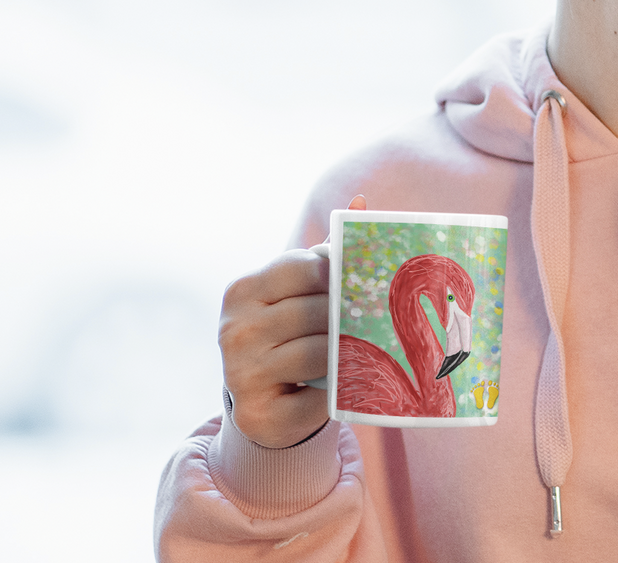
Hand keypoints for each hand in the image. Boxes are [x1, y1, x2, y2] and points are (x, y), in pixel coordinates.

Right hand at [218, 195, 363, 447]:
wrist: (261, 404)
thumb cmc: (288, 335)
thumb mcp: (297, 292)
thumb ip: (325, 253)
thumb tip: (362, 203)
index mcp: (242, 290)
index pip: (303, 267)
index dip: (340, 273)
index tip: (366, 280)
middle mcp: (234, 330)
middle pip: (314, 312)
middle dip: (351, 315)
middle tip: (383, 316)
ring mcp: (241, 374)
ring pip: (319, 354)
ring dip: (350, 353)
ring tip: (373, 348)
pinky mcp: (258, 414)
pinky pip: (315, 398)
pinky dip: (337, 393)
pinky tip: (346, 387)